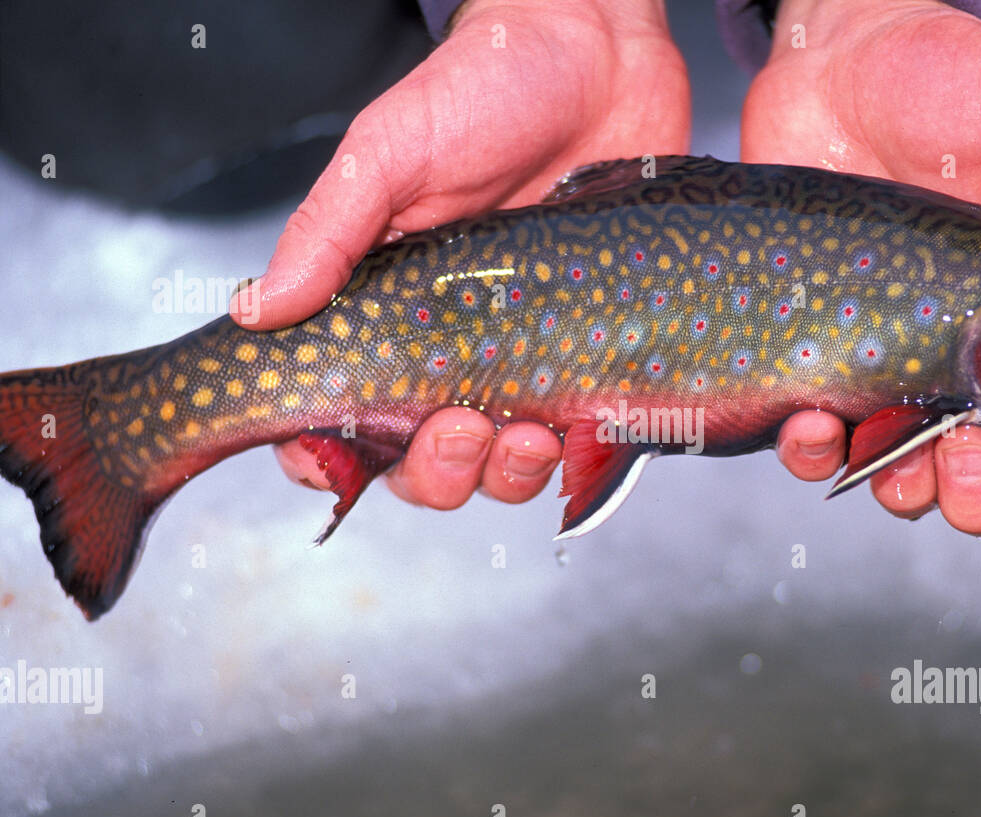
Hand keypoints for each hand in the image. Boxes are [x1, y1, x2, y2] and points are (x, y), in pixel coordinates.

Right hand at [229, 0, 689, 508]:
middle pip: (423, 464)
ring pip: (501, 467)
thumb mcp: (390, 154)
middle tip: (458, 427)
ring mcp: (525, 356)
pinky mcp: (594, 352)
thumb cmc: (485, 90)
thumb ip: (329, 233)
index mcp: (383, 311)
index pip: (337, 413)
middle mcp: (450, 348)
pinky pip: (582, 437)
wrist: (599, 55)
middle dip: (436, 471)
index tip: (335, 458)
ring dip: (506, 474)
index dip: (326, 456)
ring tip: (528, 434)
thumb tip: (257, 311)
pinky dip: (577, 454)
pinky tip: (580, 428)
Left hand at [743, 0, 980, 534]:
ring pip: (905, 467)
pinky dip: (816, 450)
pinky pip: (820, 432)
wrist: (836, 57)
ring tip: (895, 468)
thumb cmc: (949, 81)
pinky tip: (815, 426)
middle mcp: (968, 351)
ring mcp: (890, 358)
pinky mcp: (818, 351)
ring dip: (905, 489)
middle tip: (975, 476)